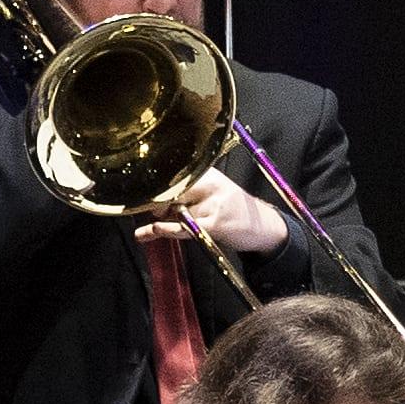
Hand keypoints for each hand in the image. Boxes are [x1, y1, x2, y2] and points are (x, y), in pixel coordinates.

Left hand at [150, 172, 285, 263]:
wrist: (265, 227)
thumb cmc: (233, 212)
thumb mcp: (211, 196)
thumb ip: (183, 197)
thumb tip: (148, 202)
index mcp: (208, 173)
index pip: (173, 173)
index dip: (154, 184)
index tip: (140, 191)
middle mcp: (211, 183)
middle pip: (171, 189)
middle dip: (155, 202)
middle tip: (152, 211)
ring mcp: (215, 202)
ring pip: (176, 210)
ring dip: (162, 220)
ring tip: (159, 228)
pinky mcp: (216, 222)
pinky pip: (184, 226)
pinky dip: (167, 229)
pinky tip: (154, 231)